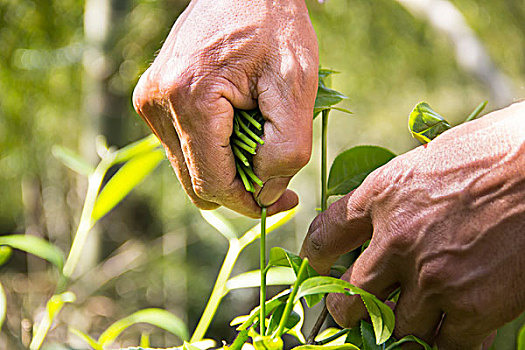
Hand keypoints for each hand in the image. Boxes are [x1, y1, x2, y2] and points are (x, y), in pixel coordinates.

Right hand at [132, 0, 317, 217]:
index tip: (283, 202)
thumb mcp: (296, 85)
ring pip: (189, 167)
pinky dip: (214, 150)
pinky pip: (184, 146)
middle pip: (196, 182)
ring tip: (258, 135)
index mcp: (188, 100)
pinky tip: (238, 125)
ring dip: (227, 167)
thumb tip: (265, 193)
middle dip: (239, 188)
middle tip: (278, 176)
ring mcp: (150, 101)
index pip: (212, 184)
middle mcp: (157, 104)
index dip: (249, 204)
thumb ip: (285, 150)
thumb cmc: (274, 26)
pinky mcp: (153, 99)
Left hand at [301, 101, 524, 348]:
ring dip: (395, 328)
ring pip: (392, 327)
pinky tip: (447, 331)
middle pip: (349, 295)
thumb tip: (377, 217)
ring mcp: (432, 276)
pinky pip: (442, 344)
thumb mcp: (426, 161)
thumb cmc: (493, 151)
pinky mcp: (472, 306)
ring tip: (402, 323)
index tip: (318, 267)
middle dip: (344, 309)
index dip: (316, 257)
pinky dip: (441, 341)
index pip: (325, 234)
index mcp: (381, 196)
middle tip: (348, 312)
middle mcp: (396, 239)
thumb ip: (395, 195)